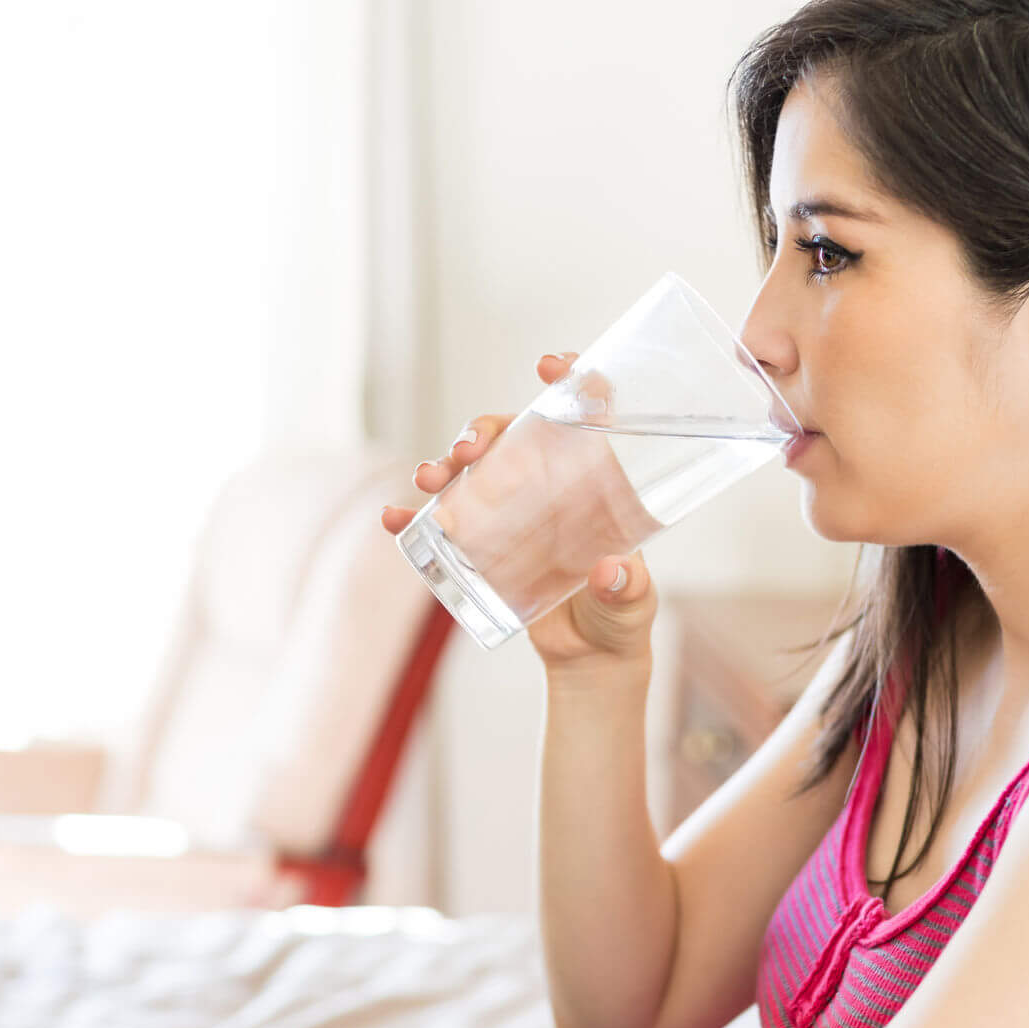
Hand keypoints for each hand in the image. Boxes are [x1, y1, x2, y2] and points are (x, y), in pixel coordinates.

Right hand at [381, 352, 659, 676]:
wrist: (587, 659)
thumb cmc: (621, 619)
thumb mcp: (633, 604)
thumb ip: (629, 589)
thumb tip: (610, 573)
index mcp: (596, 480)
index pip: (585, 411)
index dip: (570, 378)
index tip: (548, 368)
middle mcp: (550, 482)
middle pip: (513, 432)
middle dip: (482, 428)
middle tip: (467, 451)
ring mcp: (512, 509)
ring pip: (472, 467)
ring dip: (443, 463)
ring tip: (428, 480)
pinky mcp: (483, 541)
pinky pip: (441, 518)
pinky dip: (414, 515)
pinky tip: (395, 519)